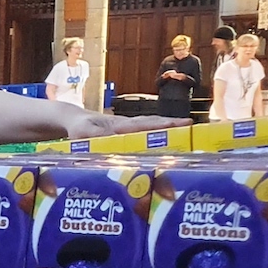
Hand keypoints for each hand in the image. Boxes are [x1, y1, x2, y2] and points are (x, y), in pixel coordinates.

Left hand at [64, 113, 191, 139]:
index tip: (183, 124)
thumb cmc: (78, 126)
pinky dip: (157, 137)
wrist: (73, 120)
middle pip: (153, 123)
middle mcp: (128, 125)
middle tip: (193, 127)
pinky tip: (168, 146)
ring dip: (168, 130)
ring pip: (151, 128)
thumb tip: (105, 139)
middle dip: (173, 125)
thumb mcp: (82, 132)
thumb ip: (92, 136)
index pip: (145, 124)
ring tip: (188, 134)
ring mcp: (128, 129)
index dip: (163, 125)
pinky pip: (144, 135)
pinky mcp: (126, 135)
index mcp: (120, 125)